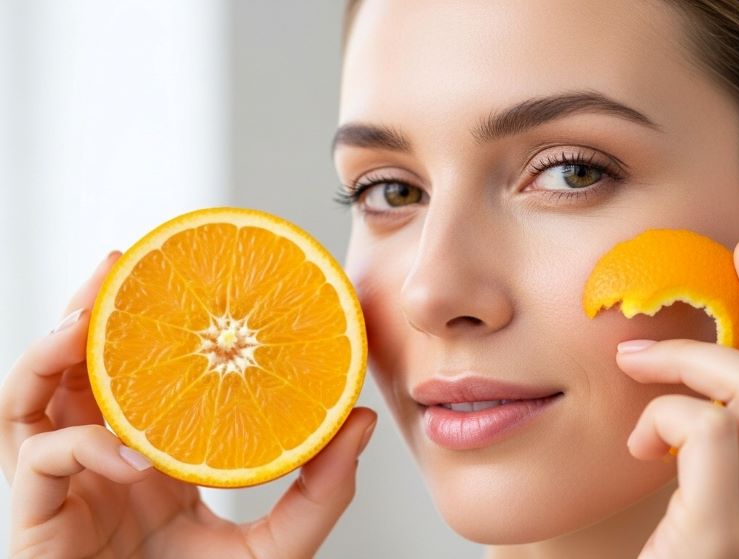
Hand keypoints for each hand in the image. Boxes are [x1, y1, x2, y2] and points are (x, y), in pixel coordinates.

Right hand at [1, 251, 377, 558]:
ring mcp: (60, 489)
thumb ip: (320, 490)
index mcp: (148, 456)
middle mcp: (97, 462)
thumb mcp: (278, 545)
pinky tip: (129, 451)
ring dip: (51, 352)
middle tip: (119, 264)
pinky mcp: (34, 521)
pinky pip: (38, 463)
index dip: (147, 324)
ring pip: (26, 401)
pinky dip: (78, 445)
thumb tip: (362, 419)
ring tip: (87, 319)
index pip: (135, 376)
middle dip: (87, 310)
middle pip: (70, 369)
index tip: (179, 275)